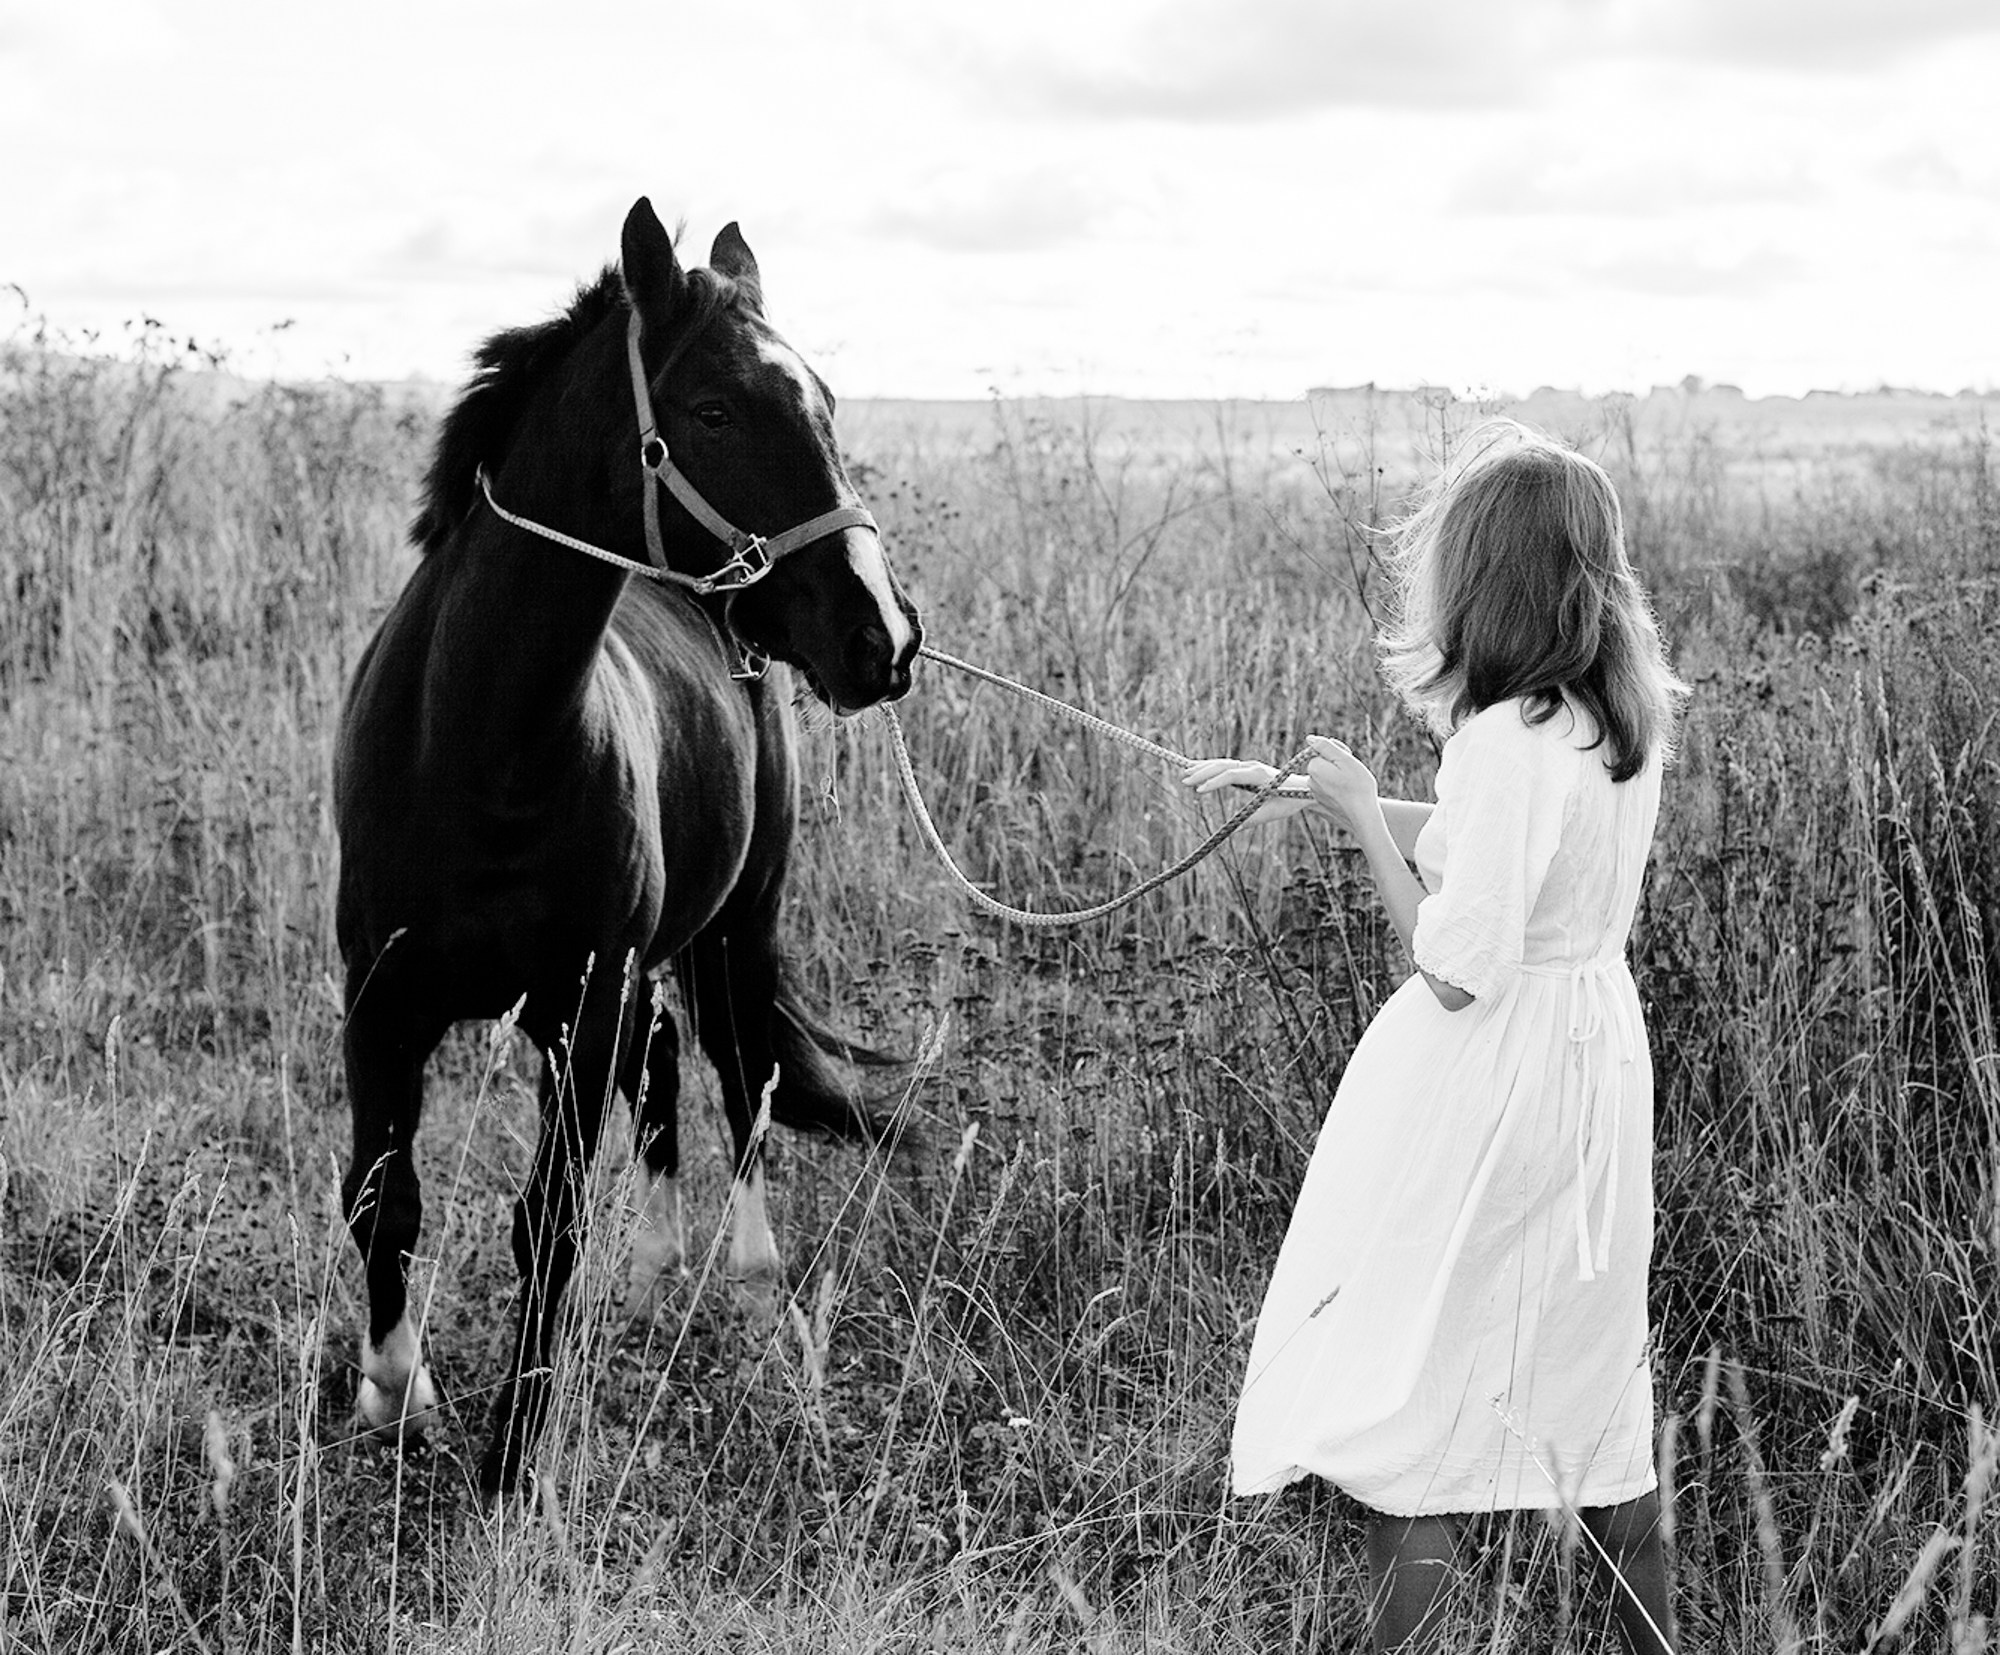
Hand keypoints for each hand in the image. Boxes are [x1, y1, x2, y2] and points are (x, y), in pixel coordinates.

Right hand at [1181, 757, 1311, 825]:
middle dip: (1203, 772)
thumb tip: (1232, 830)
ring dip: (1203, 767)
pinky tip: (1196, 769)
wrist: (1304, 788)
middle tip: (1185, 781)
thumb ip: (1253, 819)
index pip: (1232, 775)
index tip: (1199, 791)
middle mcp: (1252, 766)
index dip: (1215, 782)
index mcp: (1259, 775)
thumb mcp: (1273, 813)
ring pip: (1222, 763)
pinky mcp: (1246, 768)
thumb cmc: (1290, 801)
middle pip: (1223, 765)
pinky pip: (1225, 765)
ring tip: (1185, 772)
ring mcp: (1249, 765)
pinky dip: (1210, 767)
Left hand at [1302, 734, 1379, 829]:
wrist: (1363, 814)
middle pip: (1324, 763)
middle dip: (1337, 763)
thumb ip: (1326, 747)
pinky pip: (1330, 787)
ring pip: (1328, 775)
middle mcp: (1311, 781)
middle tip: (1352, 771)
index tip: (1349, 757)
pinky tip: (1349, 791)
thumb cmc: (1358, 785)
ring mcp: (1316, 793)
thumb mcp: (1345, 759)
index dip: (1337, 751)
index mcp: (1314, 768)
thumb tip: (1310, 738)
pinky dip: (1339, 786)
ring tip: (1352, 782)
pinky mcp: (1323, 802)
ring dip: (1339, 774)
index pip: (1322, 750)